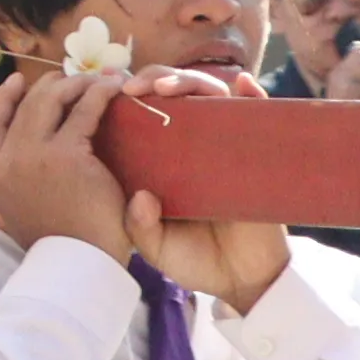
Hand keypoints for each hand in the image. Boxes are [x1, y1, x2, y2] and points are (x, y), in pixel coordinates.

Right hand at [0, 67, 140, 268]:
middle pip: (23, 106)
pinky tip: (111, 88)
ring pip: (50, 100)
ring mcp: (35, 154)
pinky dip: (98, 93)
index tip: (17, 82)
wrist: (79, 264)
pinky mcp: (68, 153)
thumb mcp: (15, 228)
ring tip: (93, 79)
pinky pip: (84, 111)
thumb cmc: (56, 249)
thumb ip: (1, 216)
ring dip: (72, 83)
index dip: (3, 99)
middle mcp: (7, 161)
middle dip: (47, 86)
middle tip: (68, 78)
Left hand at [109, 63, 287, 307]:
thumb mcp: (156, 246)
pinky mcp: (256, 155)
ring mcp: (225, 145)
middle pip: (174, 95)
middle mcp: (193, 145)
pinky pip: (257, 116)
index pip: (144, 115)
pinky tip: (242, 85)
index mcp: (162, 160)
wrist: (240, 280)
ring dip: (188, 81)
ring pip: (210, 96)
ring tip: (162, 88)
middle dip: (151, 80)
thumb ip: (141, 225)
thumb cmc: (195, 260)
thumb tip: (141, 196)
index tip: (101, 93)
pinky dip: (252, 95)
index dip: (125, 99)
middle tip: (128, 88)